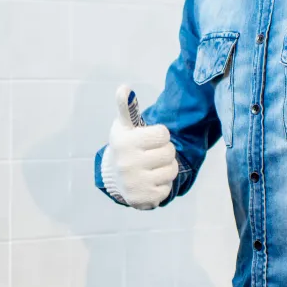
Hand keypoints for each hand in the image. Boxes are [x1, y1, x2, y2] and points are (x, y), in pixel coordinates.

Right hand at [102, 85, 177, 209]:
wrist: (115, 178)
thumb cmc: (126, 146)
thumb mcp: (124, 126)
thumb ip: (126, 107)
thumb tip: (124, 88)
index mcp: (124, 142)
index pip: (163, 134)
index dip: (160, 136)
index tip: (148, 140)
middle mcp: (127, 162)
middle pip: (169, 152)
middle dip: (165, 152)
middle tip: (152, 155)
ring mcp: (134, 182)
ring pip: (172, 170)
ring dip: (166, 168)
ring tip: (152, 168)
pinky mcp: (143, 198)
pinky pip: (168, 188)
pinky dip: (162, 185)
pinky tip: (150, 181)